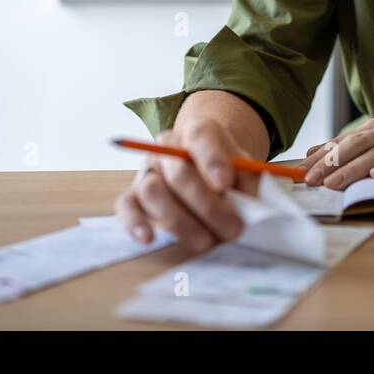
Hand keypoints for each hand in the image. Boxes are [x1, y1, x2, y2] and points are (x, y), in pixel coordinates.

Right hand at [114, 123, 260, 252]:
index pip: (201, 137)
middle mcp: (167, 147)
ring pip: (153, 191)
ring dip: (181, 221)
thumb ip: (247, 186)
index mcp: (199, 132)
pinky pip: (125, 206)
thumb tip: (248, 211)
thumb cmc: (227, 171)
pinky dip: (134, 222)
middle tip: (232, 229)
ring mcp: (147, 169)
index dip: (212, 160)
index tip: (225, 184)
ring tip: (207, 241)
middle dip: (207, 206)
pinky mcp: (133, 193)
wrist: (205, 169)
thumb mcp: (246, 171)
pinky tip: (149, 238)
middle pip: (179, 173)